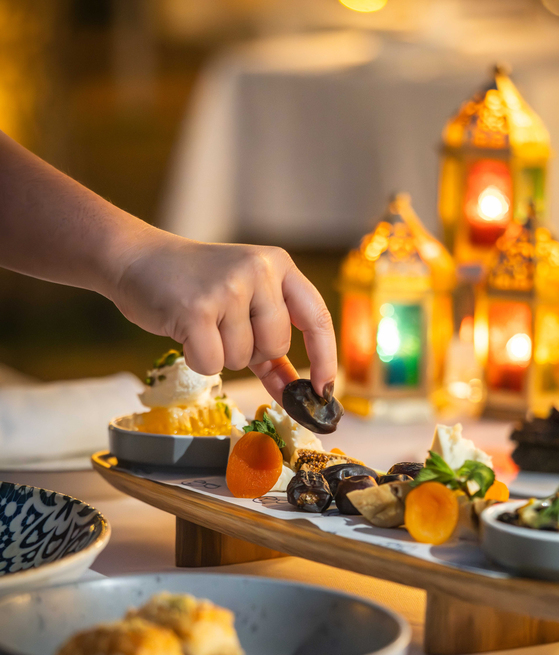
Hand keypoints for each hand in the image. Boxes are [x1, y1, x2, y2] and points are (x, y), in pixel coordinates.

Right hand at [112, 231, 336, 400]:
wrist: (136, 260)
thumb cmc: (193, 285)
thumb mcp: (243, 300)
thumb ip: (271, 342)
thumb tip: (299, 393)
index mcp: (277, 264)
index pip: (317, 316)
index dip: (325, 357)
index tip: (324, 391)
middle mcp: (259, 270)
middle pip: (276, 346)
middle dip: (251, 352)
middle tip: (222, 326)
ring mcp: (228, 288)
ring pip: (243, 359)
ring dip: (220, 354)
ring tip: (200, 322)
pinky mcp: (197, 309)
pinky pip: (212, 365)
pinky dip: (197, 359)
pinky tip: (185, 331)